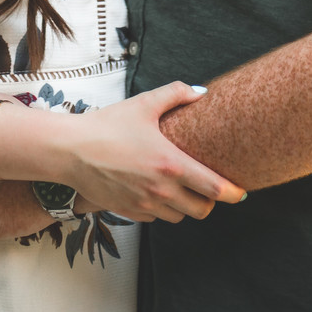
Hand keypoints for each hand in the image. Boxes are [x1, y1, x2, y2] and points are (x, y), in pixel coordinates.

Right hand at [64, 82, 245, 223]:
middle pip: (201, 210)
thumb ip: (176, 94)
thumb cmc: (107, 125)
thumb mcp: (144, 103)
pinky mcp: (129, 212)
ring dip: (185, 206)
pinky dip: (161, 209)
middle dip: (209, 202)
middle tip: (208, 188)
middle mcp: (161, 190)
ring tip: (181, 188)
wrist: (71, 151)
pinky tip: (156, 191)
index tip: (240, 192)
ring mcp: (145, 205)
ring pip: (179, 217)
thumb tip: (200, 92)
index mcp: (170, 164)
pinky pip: (156, 219)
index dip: (231, 192)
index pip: (213, 188)